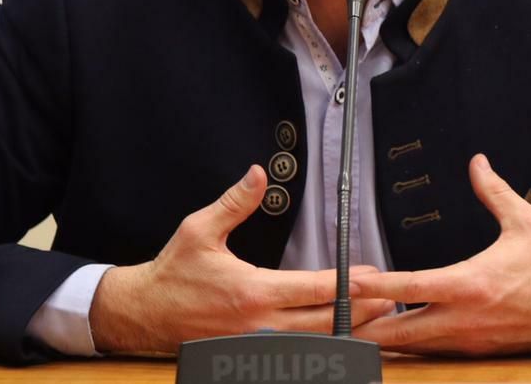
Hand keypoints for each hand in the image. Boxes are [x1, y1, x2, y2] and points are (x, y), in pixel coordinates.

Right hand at [89, 166, 394, 353]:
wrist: (140, 314)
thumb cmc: (172, 273)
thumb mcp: (199, 230)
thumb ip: (235, 203)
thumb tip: (259, 174)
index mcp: (251, 291)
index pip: (313, 289)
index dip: (348, 283)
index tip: (374, 275)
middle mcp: (257, 324)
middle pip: (322, 322)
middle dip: (359, 311)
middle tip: (390, 300)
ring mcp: (252, 346)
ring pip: (310, 344)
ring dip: (344, 332)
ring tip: (375, 319)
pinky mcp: (246, 356)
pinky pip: (291, 355)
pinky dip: (317, 348)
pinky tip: (337, 338)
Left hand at [349, 154, 530, 354]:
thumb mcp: (524, 222)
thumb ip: (494, 193)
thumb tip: (477, 165)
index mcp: (470, 284)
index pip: (410, 286)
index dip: (374, 287)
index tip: (348, 285)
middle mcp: (464, 318)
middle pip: (400, 331)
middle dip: (368, 328)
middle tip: (340, 321)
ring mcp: (469, 339)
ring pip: (416, 346)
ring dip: (390, 338)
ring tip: (363, 328)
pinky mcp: (478, 350)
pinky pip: (437, 351)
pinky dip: (417, 344)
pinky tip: (404, 335)